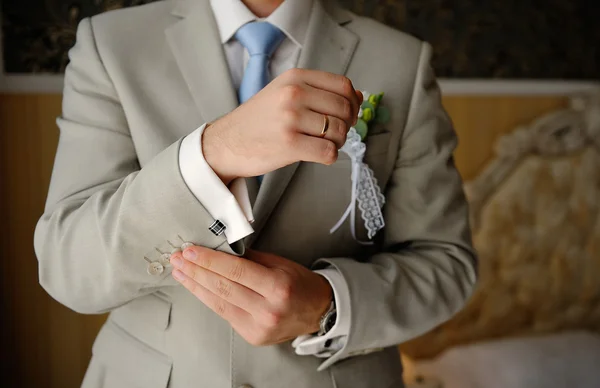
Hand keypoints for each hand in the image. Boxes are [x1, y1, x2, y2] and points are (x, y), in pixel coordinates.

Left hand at [170, 246, 332, 345]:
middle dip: (196, 272)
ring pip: (218, 303)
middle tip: (178, 259)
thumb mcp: (280, 263)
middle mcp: (268, 309)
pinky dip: (208, 299)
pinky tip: (197, 288)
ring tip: (180, 272)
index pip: (235, 270)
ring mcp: (259, 326)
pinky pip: (224, 314)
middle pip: (223, 287)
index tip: (191, 251)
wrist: (319, 312)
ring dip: (195, 286)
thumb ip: (250, 258)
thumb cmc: (301, 284)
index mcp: (278, 287)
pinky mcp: (252, 336)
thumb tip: (220, 248)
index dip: (209, 260)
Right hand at [203, 68, 362, 184]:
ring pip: (339, 132)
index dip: (352, 103)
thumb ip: (320, 91)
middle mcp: (293, 95)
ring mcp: (291, 120)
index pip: (343, 86)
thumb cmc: (258, 120)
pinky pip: (328, 152)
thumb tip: (358, 96)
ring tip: (321, 144)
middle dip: (346, 125)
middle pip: (345, 109)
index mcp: (295, 78)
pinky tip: (316, 155)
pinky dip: (328, 157)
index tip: (345, 115)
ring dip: (337, 142)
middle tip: (332, 134)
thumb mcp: (284, 93)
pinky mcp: (289, 145)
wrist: (225, 143)